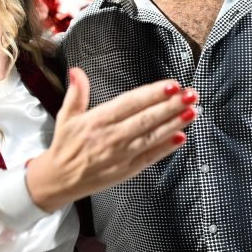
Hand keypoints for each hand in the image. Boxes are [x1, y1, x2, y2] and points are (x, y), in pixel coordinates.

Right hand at [27, 68, 196, 211]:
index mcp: (97, 120)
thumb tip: (76, 71)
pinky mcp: (127, 170)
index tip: (171, 85)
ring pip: (152, 137)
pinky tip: (181, 137)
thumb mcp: (66, 116)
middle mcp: (111, 137)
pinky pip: (150, 157)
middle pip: (146, 119)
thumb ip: (76, 93)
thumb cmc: (65, 146)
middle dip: (171, 106)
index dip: (152, 94)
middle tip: (191, 95)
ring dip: (174, 124)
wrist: (59, 180)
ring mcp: (121, 155)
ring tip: (192, 112)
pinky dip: (166, 148)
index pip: (130, 103)